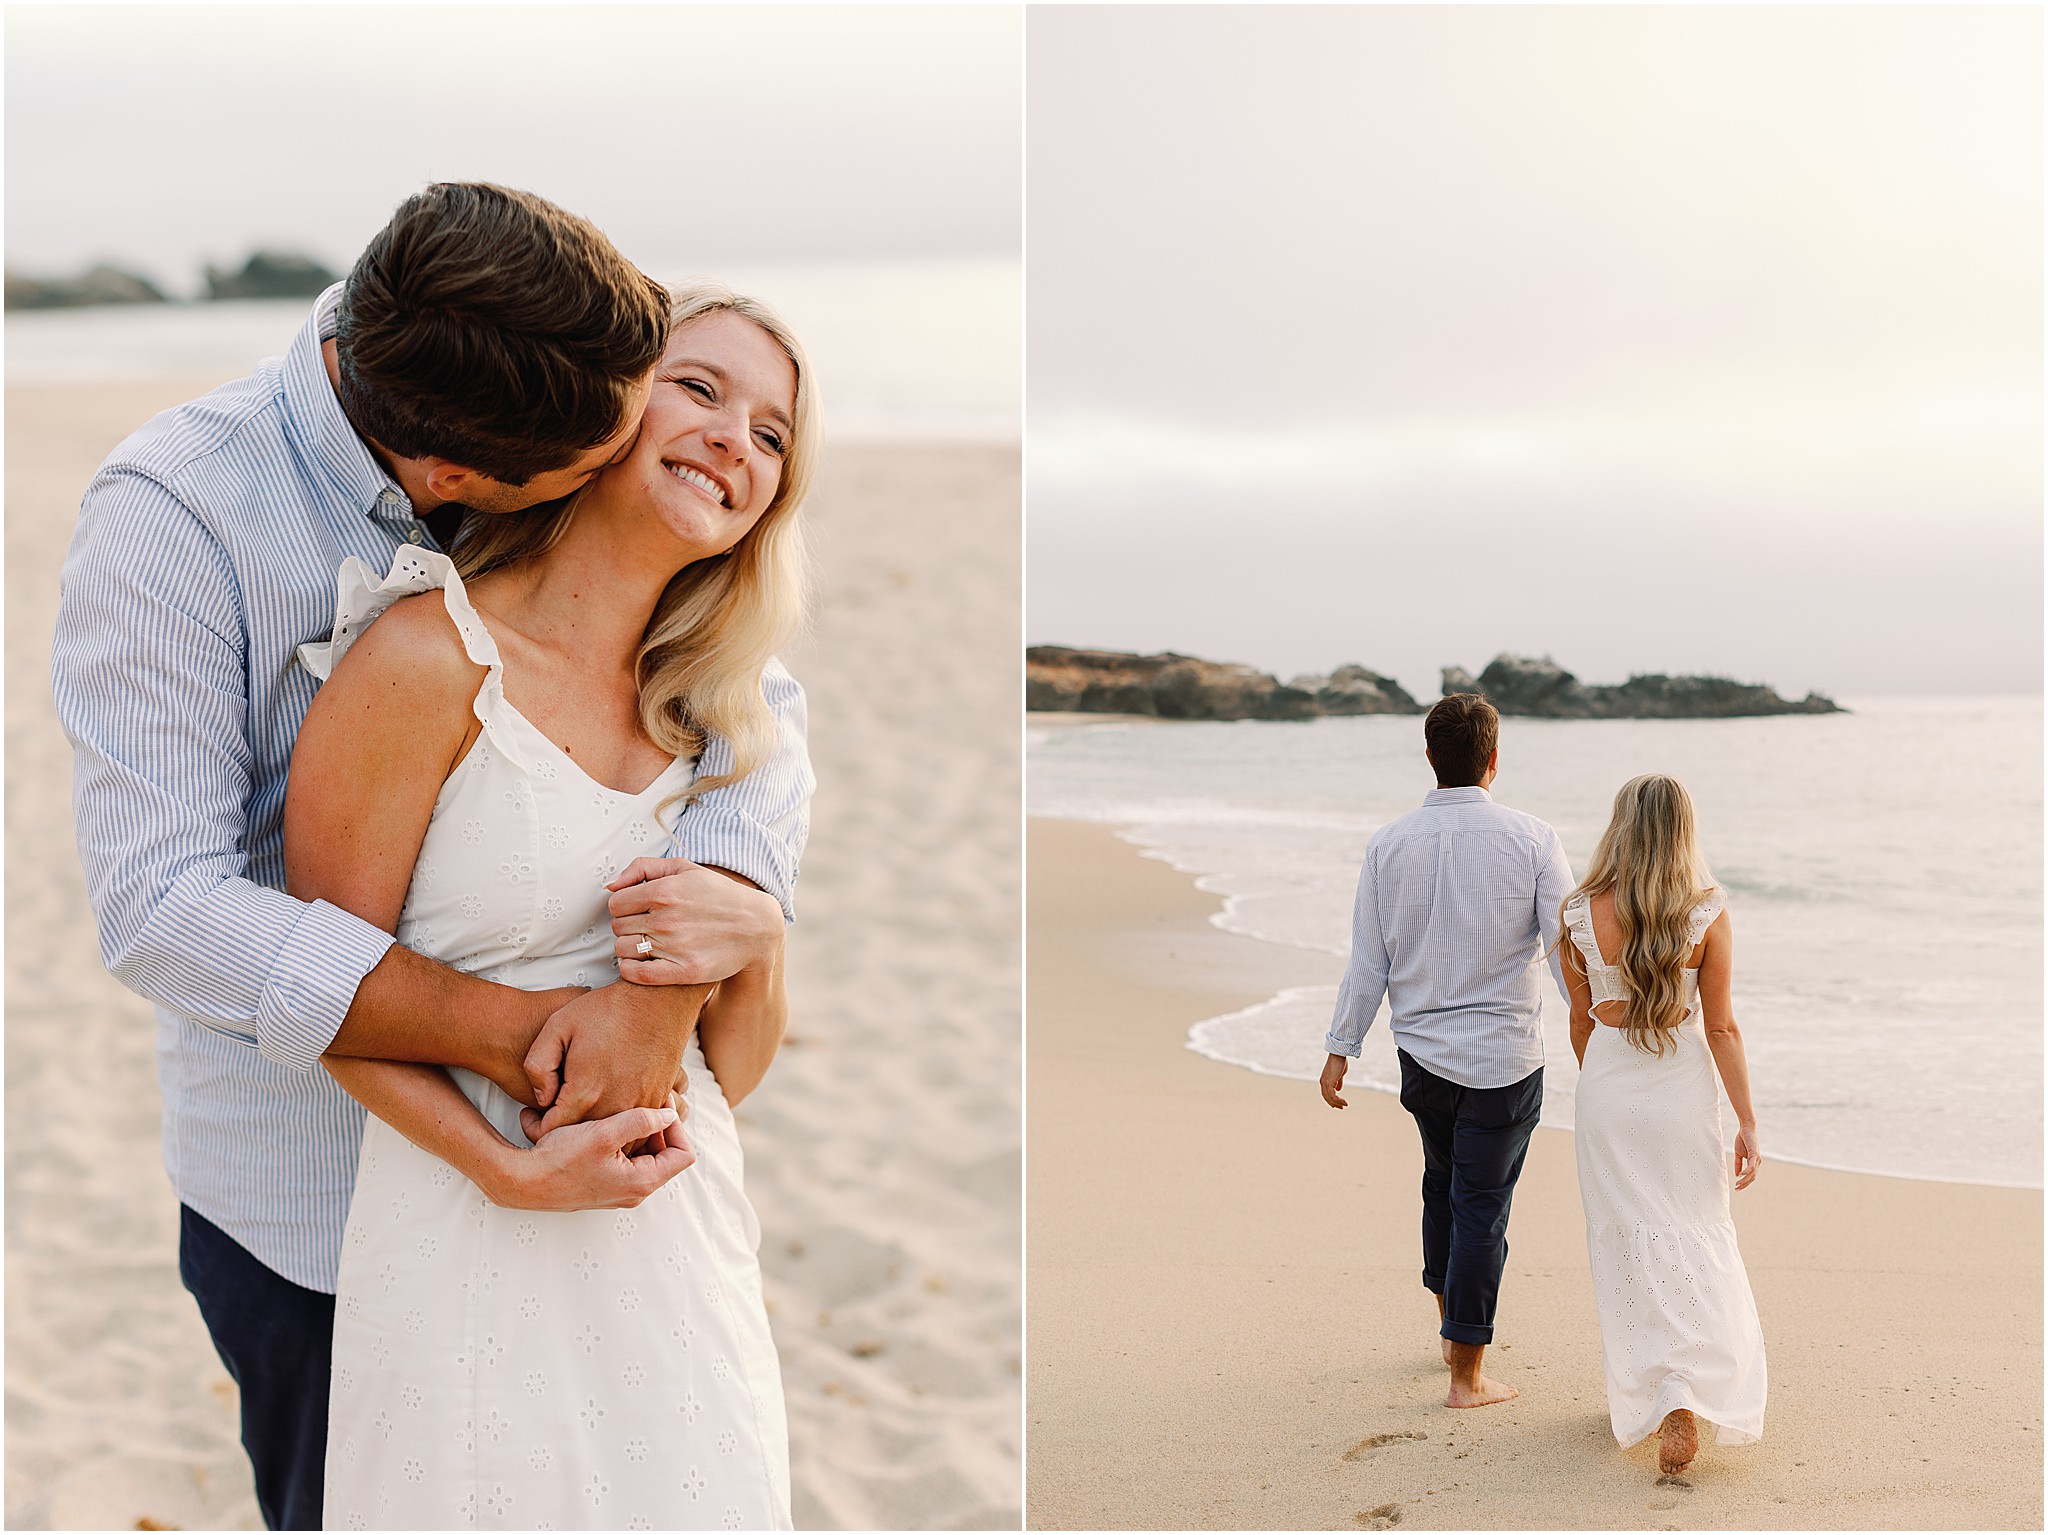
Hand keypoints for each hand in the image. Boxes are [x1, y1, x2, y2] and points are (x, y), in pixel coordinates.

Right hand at [486, 1103, 692, 1210]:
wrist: (523, 1181)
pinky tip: (605, 1123)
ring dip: (639, 1133)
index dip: (677, 1127)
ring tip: (621, 1111)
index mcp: (641, 1182)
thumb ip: (642, 1121)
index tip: (659, 1105)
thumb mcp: (604, 1133)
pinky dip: (623, 1142)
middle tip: (643, 1103)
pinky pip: (627, 1161)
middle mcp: (634, 1192)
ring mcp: (619, 1191)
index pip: (684, 1154)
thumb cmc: (560, 1159)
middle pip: (666, 1154)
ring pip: (646, 1156)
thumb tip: (669, 1114)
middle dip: (658, 1128)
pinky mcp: (604, 1186)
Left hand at [523, 981, 709, 1137]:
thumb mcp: (556, 1026)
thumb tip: (543, 1097)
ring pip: (613, 1141)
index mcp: (586, 1091)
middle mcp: (615, 1105)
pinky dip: (622, 1127)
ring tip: (582, 1115)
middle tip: (553, 1115)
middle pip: (582, 1141)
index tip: (533, 1116)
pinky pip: (639, 1129)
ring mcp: (640, 1105)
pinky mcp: (659, 1099)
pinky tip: (611, 1109)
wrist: (658, 998)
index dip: (535, 1127)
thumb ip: (537, 1066)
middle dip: (563, 1133)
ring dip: (596, 1134)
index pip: (552, 1131)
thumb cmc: (609, 1009)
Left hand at [607, 857, 782, 986]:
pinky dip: (631, 969)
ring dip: (630, 947)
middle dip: (628, 925)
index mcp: (664, 891)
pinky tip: (643, 961)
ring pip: (623, 949)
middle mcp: (666, 919)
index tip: (637, 910)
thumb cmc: (719, 895)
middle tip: (646, 926)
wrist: (756, 927)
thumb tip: (610, 886)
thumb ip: (643, 868)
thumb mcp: (685, 868)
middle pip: (618, 926)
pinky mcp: (682, 971)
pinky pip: (635, 973)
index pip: (615, 903)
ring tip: (648, 943)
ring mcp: (673, 946)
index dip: (623, 906)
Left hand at [1320, 1054, 1348, 1109]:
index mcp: (1324, 1080)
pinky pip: (1332, 1095)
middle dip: (1333, 1104)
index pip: (1326, 1093)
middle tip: (1341, 1107)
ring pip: (1329, 1098)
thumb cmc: (1339, 1062)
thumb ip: (1338, 1082)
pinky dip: (1338, 1100)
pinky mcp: (1328, 1082)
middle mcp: (1322, 1082)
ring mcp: (1324, 1082)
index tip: (1338, 1104)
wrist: (1339, 1054)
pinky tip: (1344, 1102)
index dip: (1331, 1100)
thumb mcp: (1339, 1074)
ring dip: (1337, 1103)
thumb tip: (1338, 1089)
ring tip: (1345, 1105)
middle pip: (1326, 1097)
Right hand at [1732, 1122, 1761, 1190]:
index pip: (1751, 1176)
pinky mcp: (1754, 1154)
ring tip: (1737, 1184)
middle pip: (1752, 1177)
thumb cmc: (1743, 1140)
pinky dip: (1746, 1171)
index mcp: (1754, 1163)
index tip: (1736, 1188)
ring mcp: (1757, 1159)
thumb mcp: (1738, 1154)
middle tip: (1736, 1189)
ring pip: (1752, 1173)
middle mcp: (1757, 1162)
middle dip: (1744, 1184)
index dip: (1744, 1183)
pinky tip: (1741, 1175)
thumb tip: (1737, 1175)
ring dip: (1744, 1180)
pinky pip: (1751, 1166)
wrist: (1745, 1129)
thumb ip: (1738, 1164)